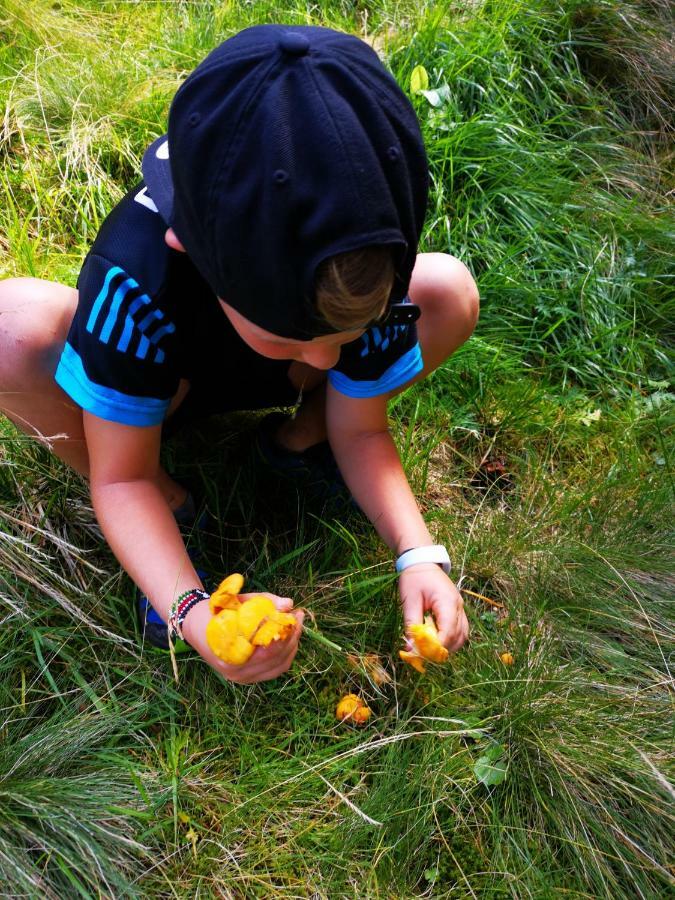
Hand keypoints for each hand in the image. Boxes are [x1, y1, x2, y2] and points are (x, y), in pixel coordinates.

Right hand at [182, 592, 304, 683]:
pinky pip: (274, 669)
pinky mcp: (249, 677)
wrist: (196, 627)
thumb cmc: (217, 612)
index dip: (288, 632)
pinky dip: (285, 654)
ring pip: (279, 667)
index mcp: (232, 655)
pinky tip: (288, 638)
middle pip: (278, 659)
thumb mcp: (239, 601)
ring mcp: (243, 678)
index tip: (295, 614)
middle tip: (299, 617)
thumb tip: (289, 604)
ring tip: (296, 626)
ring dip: (292, 646)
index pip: (270, 650)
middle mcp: (237, 673)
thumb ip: (264, 602)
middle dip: (293, 637)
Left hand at [399, 564, 468, 651]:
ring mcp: (460, 608)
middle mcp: (458, 606)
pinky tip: (435, 638)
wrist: (421, 561)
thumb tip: (411, 648)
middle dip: (442, 649)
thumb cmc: (414, 578)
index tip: (421, 653)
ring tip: (428, 646)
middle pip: (458, 638)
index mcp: (448, 602)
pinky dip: (450, 638)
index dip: (436, 647)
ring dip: (447, 646)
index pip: (448, 632)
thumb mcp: (409, 600)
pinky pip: (460, 630)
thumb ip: (412, 625)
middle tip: (423, 652)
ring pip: (462, 636)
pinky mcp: (457, 610)